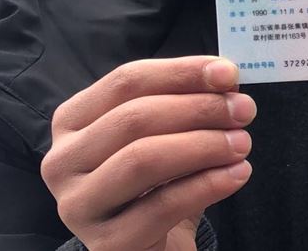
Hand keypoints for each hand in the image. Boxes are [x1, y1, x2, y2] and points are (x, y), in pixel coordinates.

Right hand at [41, 56, 255, 250]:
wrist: (153, 244)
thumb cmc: (158, 179)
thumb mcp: (165, 133)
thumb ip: (186, 101)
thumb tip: (225, 77)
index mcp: (73, 120)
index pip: (126, 81)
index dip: (180, 73)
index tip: (228, 73)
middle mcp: (64, 160)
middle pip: (134, 118)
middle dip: (198, 108)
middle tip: (244, 110)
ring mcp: (78, 205)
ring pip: (143, 159)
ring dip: (204, 145)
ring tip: (243, 142)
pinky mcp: (106, 243)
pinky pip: (162, 206)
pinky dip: (207, 185)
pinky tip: (238, 173)